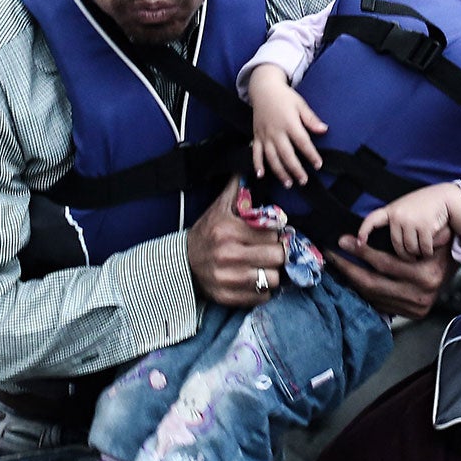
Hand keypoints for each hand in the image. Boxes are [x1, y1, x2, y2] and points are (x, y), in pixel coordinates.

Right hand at [187, 179, 289, 305]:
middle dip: (278, 253)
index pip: (273, 234)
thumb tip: (248, 163)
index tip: (274, 235)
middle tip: (273, 251)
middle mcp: (228, 255)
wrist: (181, 263)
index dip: (277, 234)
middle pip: (277, 257)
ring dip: (273, 273)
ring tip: (265, 266)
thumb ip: (236, 189)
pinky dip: (263, 290)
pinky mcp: (228, 297)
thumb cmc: (206, 233)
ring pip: (273, 279)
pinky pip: (261, 297)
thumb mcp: (218, 208)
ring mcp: (228, 279)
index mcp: (228, 230)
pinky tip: (255, 279)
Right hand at [249, 65, 326, 186]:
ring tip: (288, 183)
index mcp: (289, 123)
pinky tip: (261, 175)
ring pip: (271, 157)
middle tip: (304, 180)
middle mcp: (276, 132)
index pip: (302, 142)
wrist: (263, 88)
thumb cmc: (285, 97)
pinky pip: (255, 152)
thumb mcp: (301, 104)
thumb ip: (311, 119)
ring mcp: (264, 135)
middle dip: (295, 169)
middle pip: (287, 154)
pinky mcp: (256, 136)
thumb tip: (324, 130)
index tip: (318, 164)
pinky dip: (257, 164)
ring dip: (279, 172)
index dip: (311, 155)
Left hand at [326, 229, 450, 318]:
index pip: (385, 264)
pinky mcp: (411, 314)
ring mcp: (415, 308)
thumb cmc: (439, 247)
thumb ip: (403, 237)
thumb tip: (363, 236)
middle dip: (349, 269)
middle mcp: (420, 295)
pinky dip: (365, 291)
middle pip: (373, 283)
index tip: (344, 241)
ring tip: (340, 265)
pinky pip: (380, 303)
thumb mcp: (428, 238)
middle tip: (333, 255)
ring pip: (374, 295)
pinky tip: (354, 279)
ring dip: (353, 280)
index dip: (362, 252)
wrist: (456, 268)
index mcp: (425, 275)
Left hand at [358, 190, 454, 260]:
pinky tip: (430, 247)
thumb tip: (384, 244)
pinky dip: (428, 251)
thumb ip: (394, 222)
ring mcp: (411, 220)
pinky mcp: (424, 226)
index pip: (373, 219)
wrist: (446, 198)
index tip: (359, 243)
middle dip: (404, 255)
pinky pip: (423, 248)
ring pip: (410, 248)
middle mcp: (398, 214)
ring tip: (422, 249)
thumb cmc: (425, 207)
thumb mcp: (405, 209)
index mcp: (392, 210)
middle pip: (396, 244)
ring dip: (417, 253)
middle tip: (410, 258)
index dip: (364, 230)